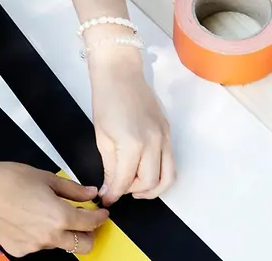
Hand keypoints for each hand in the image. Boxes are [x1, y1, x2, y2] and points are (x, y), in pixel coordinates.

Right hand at [0, 163, 109, 255]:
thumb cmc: (11, 179)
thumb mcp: (48, 178)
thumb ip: (73, 190)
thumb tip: (91, 194)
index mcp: (60, 217)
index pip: (91, 223)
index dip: (100, 217)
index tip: (101, 213)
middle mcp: (49, 236)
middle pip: (83, 246)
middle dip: (88, 235)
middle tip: (83, 221)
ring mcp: (34, 246)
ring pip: (59, 245)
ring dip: (61, 234)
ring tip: (46, 215)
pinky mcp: (19, 250)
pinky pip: (38, 246)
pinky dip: (39, 236)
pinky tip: (28, 221)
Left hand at [86, 44, 173, 204]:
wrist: (120, 73)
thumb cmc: (107, 99)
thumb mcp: (101, 137)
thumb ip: (109, 166)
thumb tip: (110, 186)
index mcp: (132, 144)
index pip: (125, 181)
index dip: (114, 193)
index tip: (107, 198)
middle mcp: (153, 143)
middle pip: (150, 183)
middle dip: (133, 192)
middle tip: (120, 190)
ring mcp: (164, 138)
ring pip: (168, 177)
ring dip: (153, 188)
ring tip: (136, 187)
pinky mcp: (169, 133)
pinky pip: (170, 162)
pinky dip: (160, 173)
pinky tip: (144, 170)